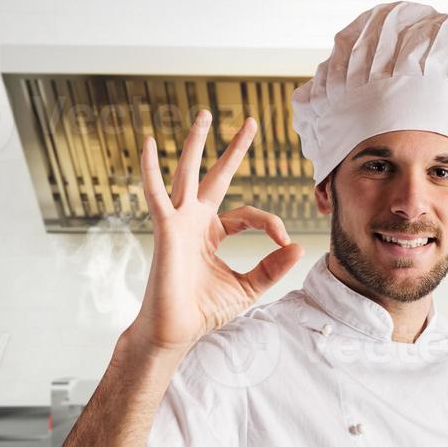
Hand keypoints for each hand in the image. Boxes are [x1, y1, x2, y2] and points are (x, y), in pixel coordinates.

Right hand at [125, 110, 303, 355]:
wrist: (175, 332)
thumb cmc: (203, 311)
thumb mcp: (247, 288)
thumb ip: (271, 267)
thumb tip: (298, 247)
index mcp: (212, 235)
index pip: (247, 215)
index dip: (269, 223)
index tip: (284, 241)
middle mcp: (195, 222)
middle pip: (216, 177)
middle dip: (233, 151)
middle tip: (250, 122)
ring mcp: (178, 222)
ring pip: (187, 174)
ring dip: (196, 144)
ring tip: (204, 114)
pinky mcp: (165, 229)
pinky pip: (156, 194)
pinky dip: (150, 168)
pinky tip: (149, 143)